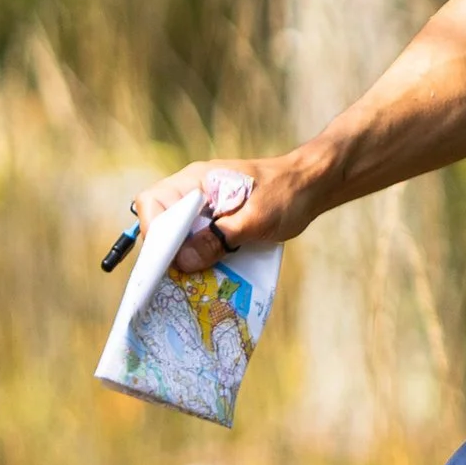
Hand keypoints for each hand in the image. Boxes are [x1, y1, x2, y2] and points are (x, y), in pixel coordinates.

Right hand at [129, 153, 312, 270]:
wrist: (313, 186)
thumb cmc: (287, 194)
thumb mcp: (255, 220)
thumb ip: (220, 238)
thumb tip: (183, 261)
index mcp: (196, 181)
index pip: (153, 202)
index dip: (153, 231)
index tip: (166, 258)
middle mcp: (193, 192)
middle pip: (161, 222)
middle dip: (166, 251)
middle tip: (177, 278)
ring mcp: (204, 207)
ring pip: (178, 235)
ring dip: (184, 258)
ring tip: (191, 283)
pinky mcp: (216, 222)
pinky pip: (198, 240)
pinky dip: (201, 258)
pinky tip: (210, 277)